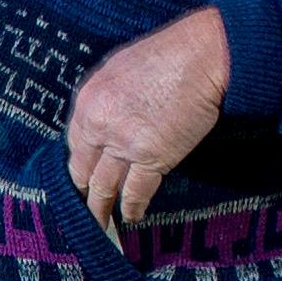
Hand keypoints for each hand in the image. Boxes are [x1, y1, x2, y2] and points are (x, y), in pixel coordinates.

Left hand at [64, 8, 231, 232]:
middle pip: (82, 169)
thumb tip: (107, 123)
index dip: (79, 164)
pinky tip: (131, 217)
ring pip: (104, 186)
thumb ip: (109, 100)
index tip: (80, 179)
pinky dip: (132, 207)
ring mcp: (124, 143)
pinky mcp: (152, 157)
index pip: (76, 143)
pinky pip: (135, 191)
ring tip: (100, 226)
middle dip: (82, 193)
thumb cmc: (171, 54)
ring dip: (101, 209)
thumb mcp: (122, 69)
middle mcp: (99, 124)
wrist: (205, 54)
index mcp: (89, 100)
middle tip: (81, 211)